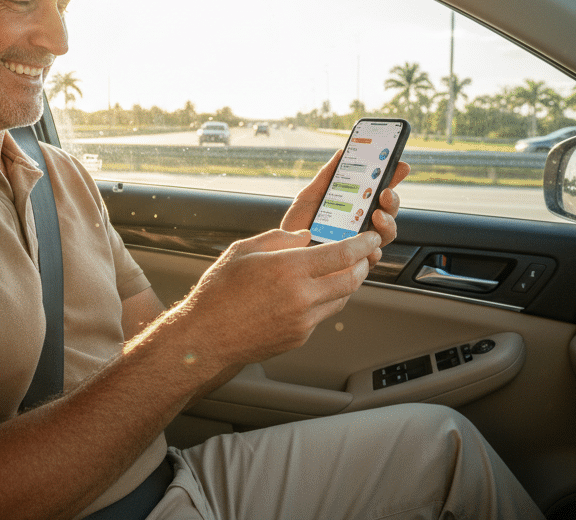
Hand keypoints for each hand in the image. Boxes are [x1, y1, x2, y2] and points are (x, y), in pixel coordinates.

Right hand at [177, 226, 382, 368]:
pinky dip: (325, 301)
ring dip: (348, 283)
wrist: (205, 337)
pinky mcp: (299, 337)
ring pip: (341, 299)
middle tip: (364, 254)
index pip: (342, 254)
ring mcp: (303, 321)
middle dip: (363, 264)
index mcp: (289, 269)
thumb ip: (279, 238)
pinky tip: (313, 292)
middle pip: (352, 279)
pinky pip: (322, 315)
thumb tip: (305, 236)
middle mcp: (302, 297)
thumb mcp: (244, 250)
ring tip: (342, 271)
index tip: (370, 237)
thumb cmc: (218, 292)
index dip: (362, 244)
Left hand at [281, 152, 409, 265]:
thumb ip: (327, 176)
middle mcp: (362, 225)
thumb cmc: (298, 226)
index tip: (401, 166)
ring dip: (388, 224)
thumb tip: (341, 152)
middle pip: (388, 212)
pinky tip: (368, 247)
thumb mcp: (310, 197)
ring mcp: (360, 244)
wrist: (282, 255)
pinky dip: (373, 251)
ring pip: (386, 234)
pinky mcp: (355, 265)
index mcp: (355, 207)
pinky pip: (372, 258)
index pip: (380, 191)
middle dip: (392, 200)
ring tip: (376, 216)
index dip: (393, 178)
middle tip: (386, 193)